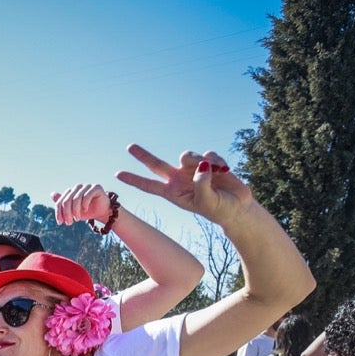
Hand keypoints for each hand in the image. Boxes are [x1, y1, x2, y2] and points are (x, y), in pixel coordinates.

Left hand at [51, 183, 113, 225]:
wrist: (102, 212)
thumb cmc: (87, 211)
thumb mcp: (73, 211)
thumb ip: (62, 204)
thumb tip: (52, 194)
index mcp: (71, 192)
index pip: (60, 201)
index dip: (59, 212)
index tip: (60, 222)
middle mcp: (78, 187)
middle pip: (67, 200)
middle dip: (67, 213)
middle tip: (69, 223)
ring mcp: (87, 186)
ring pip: (76, 198)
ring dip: (75, 211)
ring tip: (77, 219)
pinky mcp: (96, 187)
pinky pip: (87, 195)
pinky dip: (84, 204)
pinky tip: (85, 210)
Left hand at [115, 144, 251, 225]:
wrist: (237, 206)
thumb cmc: (219, 208)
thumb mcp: (208, 202)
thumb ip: (202, 185)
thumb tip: (201, 165)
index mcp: (173, 192)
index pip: (150, 186)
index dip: (135, 180)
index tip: (117, 175)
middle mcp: (179, 179)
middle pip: (157, 164)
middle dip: (143, 156)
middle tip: (129, 147)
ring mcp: (192, 169)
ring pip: (187, 155)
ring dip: (201, 161)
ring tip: (217, 172)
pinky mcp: (208, 161)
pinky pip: (208, 154)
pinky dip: (216, 161)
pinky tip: (225, 170)